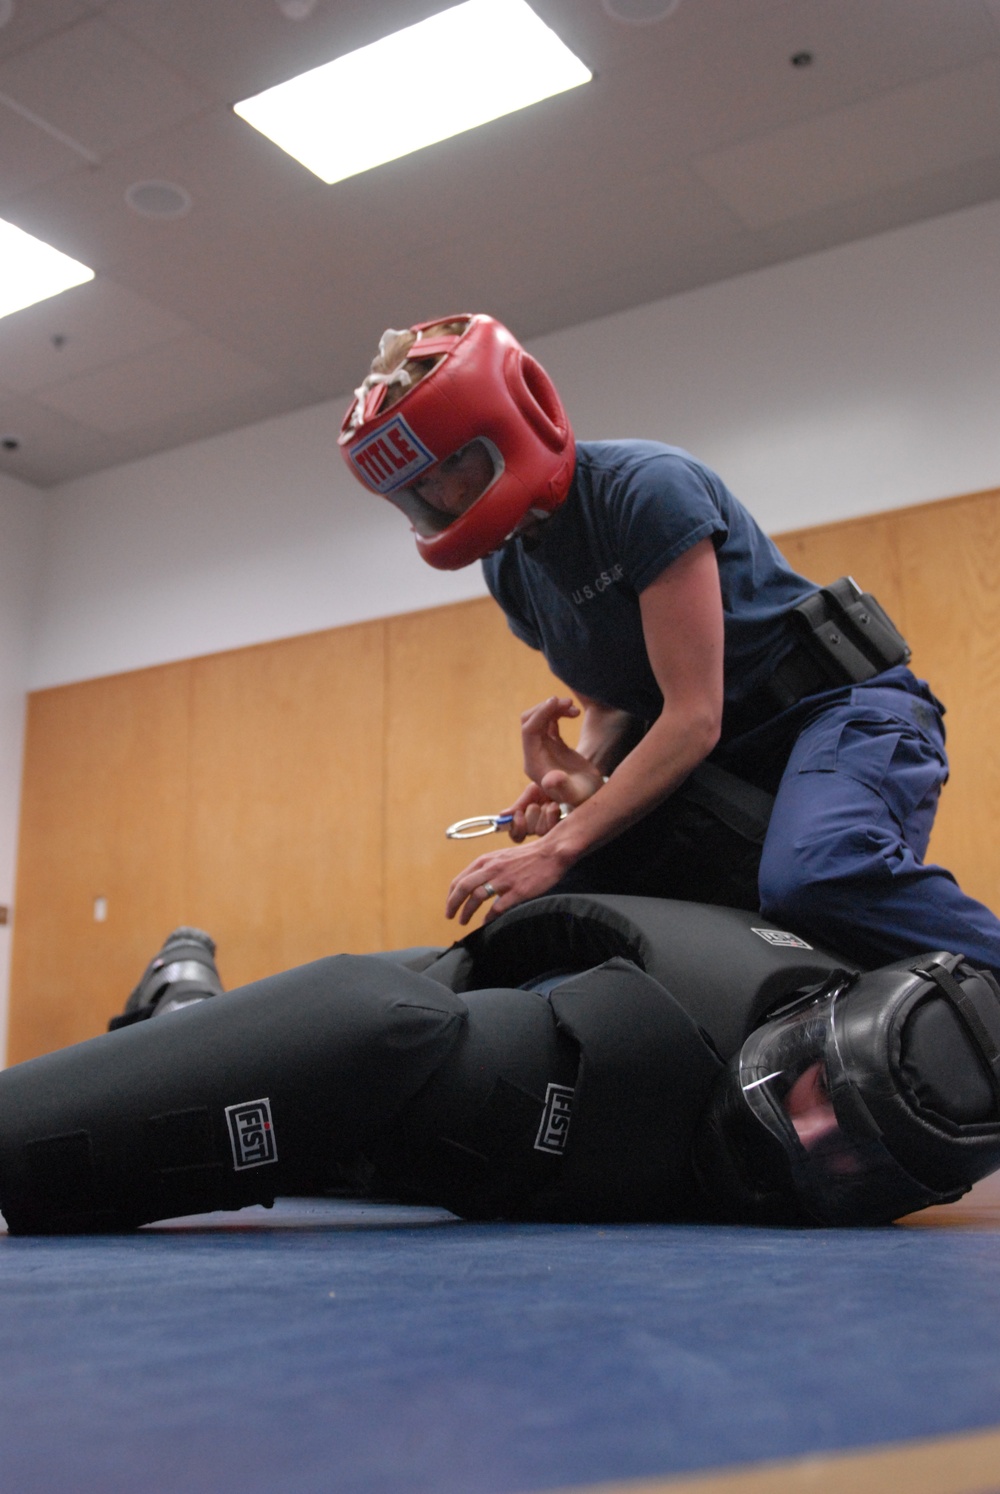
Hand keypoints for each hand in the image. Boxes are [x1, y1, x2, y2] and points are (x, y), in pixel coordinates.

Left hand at [445, 836, 572, 926]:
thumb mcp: (502, 857)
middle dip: (453, 904)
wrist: (551, 852)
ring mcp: (504, 880)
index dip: (451, 894)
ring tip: (463, 921)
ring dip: (467, 911)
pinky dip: (488, 917)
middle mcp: (491, 868)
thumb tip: (477, 886)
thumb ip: (488, 869)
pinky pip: (497, 907)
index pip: (460, 879)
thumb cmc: (528, 856)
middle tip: (450, 916)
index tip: (450, 905)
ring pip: (476, 897)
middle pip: (463, 888)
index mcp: (486, 860)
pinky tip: (485, 923)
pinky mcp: (518, 891)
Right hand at [502, 781, 564, 842]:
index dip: (515, 828)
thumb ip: (519, 804)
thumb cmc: (552, 787)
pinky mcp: (566, 829)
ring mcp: (554, 830)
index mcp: (530, 822)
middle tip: (535, 805)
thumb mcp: (532, 792)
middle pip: (527, 834)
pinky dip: (550, 816)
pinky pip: (552, 830)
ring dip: (542, 814)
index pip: (517, 835)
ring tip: (549, 803)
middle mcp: (540, 828)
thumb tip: (502, 815)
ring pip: (539, 832)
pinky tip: (555, 806)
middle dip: (530, 817)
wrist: (572, 780)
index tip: (518, 815)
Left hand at [520, 696, 604, 810]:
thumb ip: (563, 788)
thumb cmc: (585, 797)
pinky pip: (549, 722)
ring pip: (538, 719)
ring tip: (574, 709)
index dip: (540, 714)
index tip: (556, 701)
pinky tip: (574, 713)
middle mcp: (534, 754)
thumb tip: (551, 779)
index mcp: (534, 764)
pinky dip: (558, 713)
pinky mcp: (553, 745)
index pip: (529, 731)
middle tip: (569, 703)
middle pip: (529, 721)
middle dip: (546, 708)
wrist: (593, 797)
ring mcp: (543, 749)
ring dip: (554, 708)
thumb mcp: (577, 794)